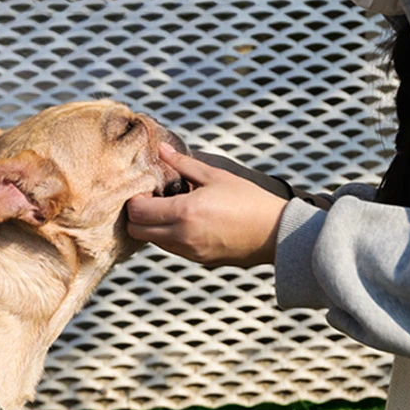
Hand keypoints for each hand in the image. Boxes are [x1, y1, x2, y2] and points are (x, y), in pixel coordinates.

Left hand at [127, 143, 288, 266]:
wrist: (275, 232)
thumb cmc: (249, 201)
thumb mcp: (216, 176)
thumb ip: (184, 164)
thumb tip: (162, 149)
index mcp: (184, 212)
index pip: (138, 212)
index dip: (134, 201)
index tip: (145, 190)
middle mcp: (181, 236)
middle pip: (137, 232)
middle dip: (137, 216)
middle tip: (150, 200)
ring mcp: (189, 251)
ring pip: (152, 242)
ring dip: (151, 227)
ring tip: (168, 209)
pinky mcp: (197, 260)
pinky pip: (170, 248)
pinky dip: (166, 236)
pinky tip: (182, 221)